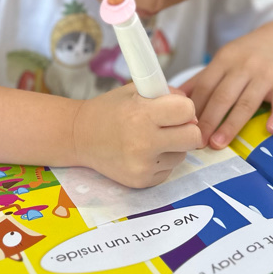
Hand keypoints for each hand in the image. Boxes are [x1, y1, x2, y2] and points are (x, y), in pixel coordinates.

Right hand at [71, 84, 201, 188]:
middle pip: (193, 137)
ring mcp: (142, 166)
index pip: (187, 110)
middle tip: (172, 126)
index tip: (174, 108)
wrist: (79, 137)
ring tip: (151, 139)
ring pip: (182, 155)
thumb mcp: (135, 92)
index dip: (185, 108)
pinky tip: (143, 153)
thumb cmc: (110, 110)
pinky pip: (169, 169)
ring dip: (174, 146)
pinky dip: (162, 161)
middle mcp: (143, 142)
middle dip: (187, 129)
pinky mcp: (142, 181)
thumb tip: (192, 115)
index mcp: (141, 114)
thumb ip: (166, 96)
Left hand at [182, 7, 272, 148]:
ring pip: (247, 102)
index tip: (183, 128)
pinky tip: (270, 130)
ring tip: (219, 143)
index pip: (206, 86)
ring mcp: (266, 75)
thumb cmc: (247, 55)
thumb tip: (173, 98)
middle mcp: (244, 66)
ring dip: (232, 124)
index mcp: (225, 60)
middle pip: (223, 96)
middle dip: (209, 120)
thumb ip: (201, 79)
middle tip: (198, 142)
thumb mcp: (223, 60)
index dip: (194, 108)